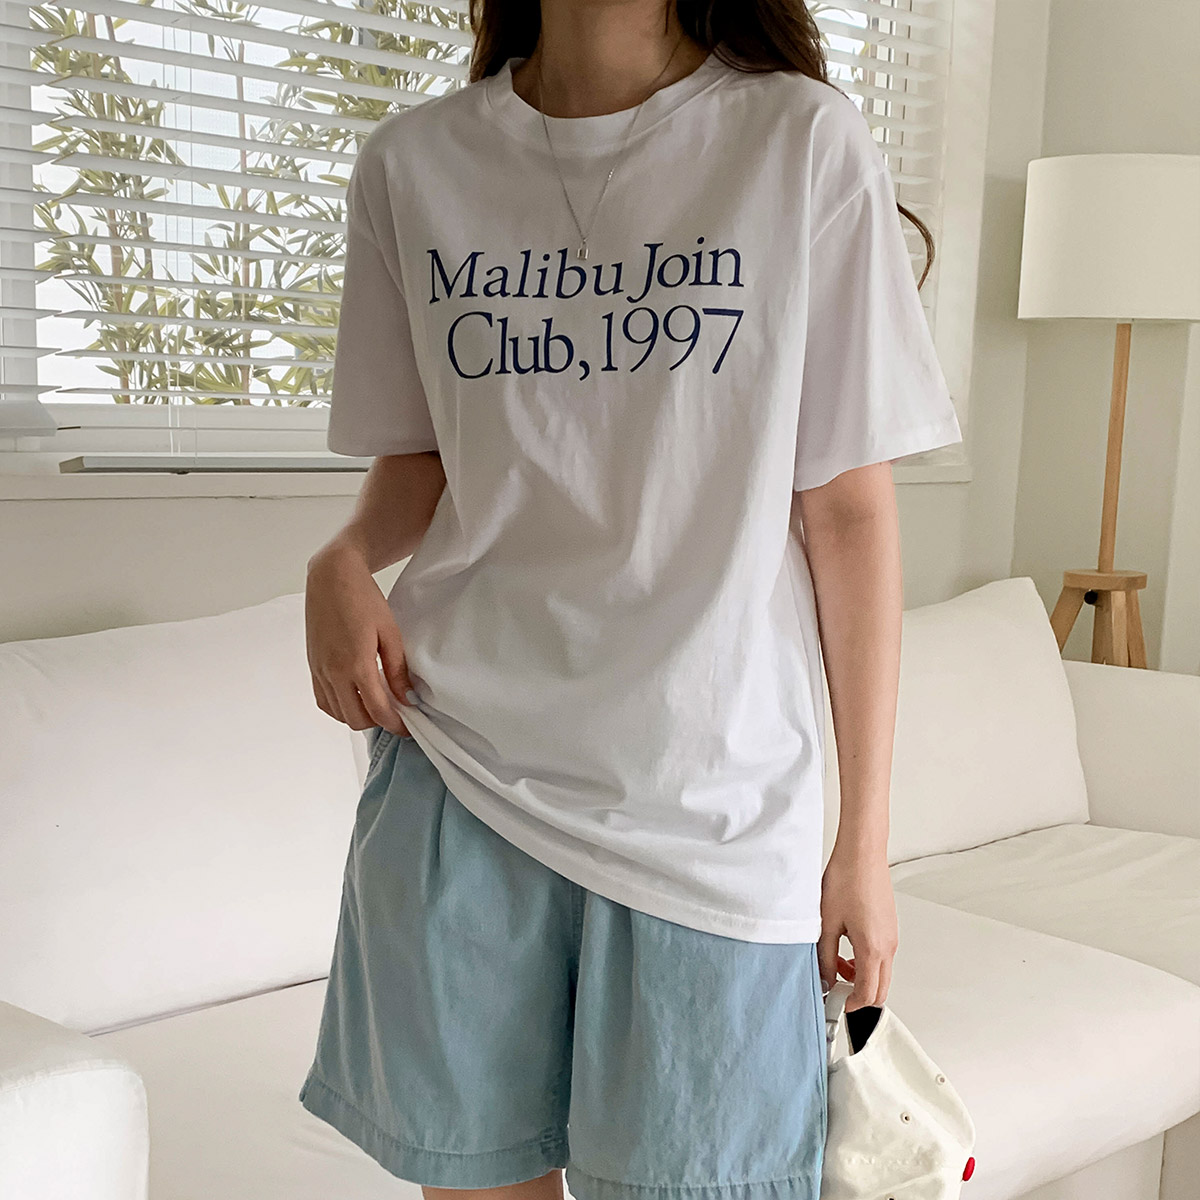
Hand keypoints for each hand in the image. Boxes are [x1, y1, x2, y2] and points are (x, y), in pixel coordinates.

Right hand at [305, 540, 415, 735]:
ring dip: (358, 716)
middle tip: (396, 716)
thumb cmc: (364, 599)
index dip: (396, 725)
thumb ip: (397, 670)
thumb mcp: (390, 633)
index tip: (409, 728)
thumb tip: (407, 699)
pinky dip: (340, 707)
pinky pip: (323, 700)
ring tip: (377, 705)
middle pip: (355, 720)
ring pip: (337, 714)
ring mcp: (319, 670)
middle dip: (378, 723)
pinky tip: (355, 697)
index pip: (378, 711)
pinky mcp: (312, 665)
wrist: (332, 577)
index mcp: (356, 665)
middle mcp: (333, 673)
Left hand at [818, 843, 898, 1011]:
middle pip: (880, 989)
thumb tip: (825, 977)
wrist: (862, 853)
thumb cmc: (846, 880)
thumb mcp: (826, 923)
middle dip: (858, 995)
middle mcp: (888, 946)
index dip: (851, 1005)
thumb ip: (826, 956)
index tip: (835, 1004)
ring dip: (860, 976)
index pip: (868, 994)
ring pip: (881, 972)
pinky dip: (865, 961)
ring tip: (836, 963)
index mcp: (872, 949)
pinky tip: (845, 946)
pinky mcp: (889, 927)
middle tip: (835, 989)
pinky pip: (881, 955)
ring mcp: (891, 936)